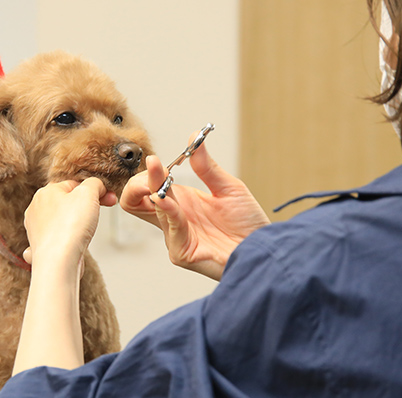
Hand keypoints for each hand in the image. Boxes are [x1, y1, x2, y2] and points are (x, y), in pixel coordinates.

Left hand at [23, 178, 117, 267]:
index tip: (108, 198)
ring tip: (85, 232)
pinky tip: (75, 243)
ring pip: (64, 220)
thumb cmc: (70, 227)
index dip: (94, 190)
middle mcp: (36, 208)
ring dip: (78, 223)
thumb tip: (96, 186)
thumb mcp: (88, 193)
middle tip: (100, 214)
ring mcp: (36, 228)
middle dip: (87, 207)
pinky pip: (59, 237)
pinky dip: (69, 239)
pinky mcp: (40, 245)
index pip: (74, 184)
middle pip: (68, 202)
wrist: (59, 262)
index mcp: (45, 192)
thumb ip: (94, 183)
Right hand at [120, 139, 269, 280]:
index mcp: (180, 202)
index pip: (145, 188)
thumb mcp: (229, 188)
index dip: (147, 174)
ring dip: (156, 190)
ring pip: (152, 211)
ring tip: (162, 175)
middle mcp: (173, 219)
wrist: (267, 248)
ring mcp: (176, 237)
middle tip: (154, 167)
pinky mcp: (183, 253)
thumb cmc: (249, 225)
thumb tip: (194, 139)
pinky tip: (168, 200)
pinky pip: (170, 230)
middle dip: (138, 183)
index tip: (158, 160)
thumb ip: (207, 167)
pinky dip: (167, 212)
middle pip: (133, 201)